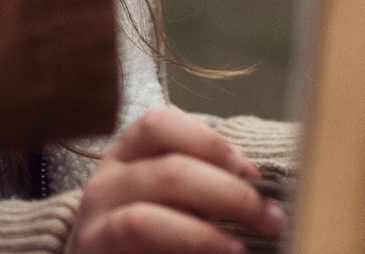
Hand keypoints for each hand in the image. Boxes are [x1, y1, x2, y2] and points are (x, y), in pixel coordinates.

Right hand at [66, 107, 285, 253]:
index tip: (250, 171)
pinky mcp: (97, 248)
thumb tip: (254, 182)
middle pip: (169, 170)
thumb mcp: (169, 198)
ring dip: (205, 232)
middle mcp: (106, 182)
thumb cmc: (148, 232)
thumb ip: (201, 181)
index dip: (209, 141)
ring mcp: (96, 220)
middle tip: (268, 218)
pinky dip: (187, 245)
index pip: (159, 123)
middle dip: (229, 194)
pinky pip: (139, 237)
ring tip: (241, 247)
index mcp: (127, 155)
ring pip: (148, 215)